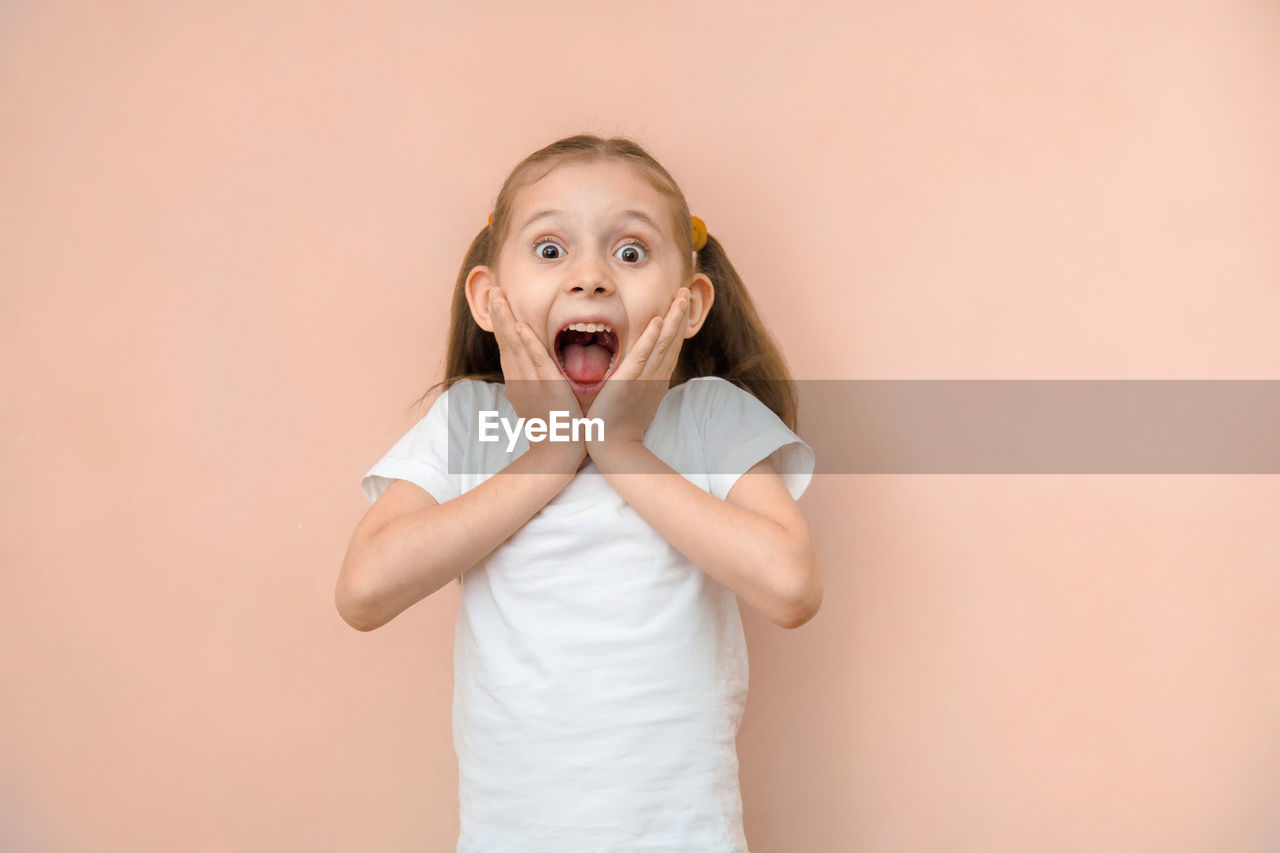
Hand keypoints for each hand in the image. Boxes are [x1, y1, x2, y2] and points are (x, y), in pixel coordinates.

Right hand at [488, 287, 585, 464]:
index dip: (501, 323)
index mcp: (518, 382)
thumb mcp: (539, 401)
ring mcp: (531, 383)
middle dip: (498, 314)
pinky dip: (527, 342)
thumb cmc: (553, 429)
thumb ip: (534, 383)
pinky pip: (535, 360)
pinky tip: (519, 326)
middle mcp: (519, 380)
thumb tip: (530, 372)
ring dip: (506, 320)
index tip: (497, 301)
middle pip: (505, 341)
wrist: (558, 452)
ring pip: (515, 345)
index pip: (508, 347)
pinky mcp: (547, 387)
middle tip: (492, 289)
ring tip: (498, 297)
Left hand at [585, 287, 690, 455]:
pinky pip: (642, 357)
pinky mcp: (628, 383)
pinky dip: (651, 339)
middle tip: (687, 290)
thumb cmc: (618, 428)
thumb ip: (637, 384)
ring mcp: (644, 379)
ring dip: (673, 318)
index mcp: (655, 380)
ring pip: (663, 343)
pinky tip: (658, 321)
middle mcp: (655, 377)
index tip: (681, 304)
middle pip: (672, 340)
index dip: (677, 325)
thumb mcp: (633, 401)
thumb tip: (638, 376)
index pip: (668, 347)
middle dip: (680, 314)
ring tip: (681, 296)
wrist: (613, 448)